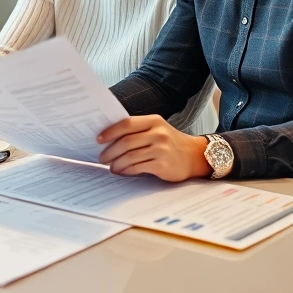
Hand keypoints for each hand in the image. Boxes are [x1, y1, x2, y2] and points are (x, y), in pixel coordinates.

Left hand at [96, 115, 210, 181]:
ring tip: (111, 167)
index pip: (127, 123)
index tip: (98, 139)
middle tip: (102, 157)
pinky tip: (122, 171)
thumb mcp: (157, 130)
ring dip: (116, 163)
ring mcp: (161, 149)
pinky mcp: (163, 165)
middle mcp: (158, 133)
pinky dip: (126, 170)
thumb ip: (138, 131)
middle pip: (126, 142)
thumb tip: (108, 139)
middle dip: (110, 151)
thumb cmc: (170, 143)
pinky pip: (137, 167)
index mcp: (154, 121)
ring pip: (129, 156)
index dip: (110, 131)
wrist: (194, 156)